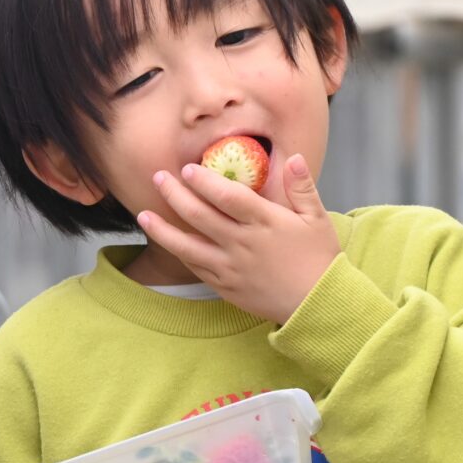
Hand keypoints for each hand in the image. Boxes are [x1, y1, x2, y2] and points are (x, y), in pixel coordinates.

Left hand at [137, 153, 340, 324]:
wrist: (317, 305)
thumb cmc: (319, 258)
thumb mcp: (318, 218)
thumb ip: (302, 187)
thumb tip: (293, 158)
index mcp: (265, 223)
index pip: (228, 197)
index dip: (204, 182)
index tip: (188, 168)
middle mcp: (242, 244)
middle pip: (199, 216)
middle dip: (175, 195)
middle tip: (158, 178)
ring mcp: (230, 268)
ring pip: (187, 246)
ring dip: (163, 229)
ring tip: (143, 214)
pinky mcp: (225, 286)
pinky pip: (195, 267)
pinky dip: (178, 253)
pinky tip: (166, 241)